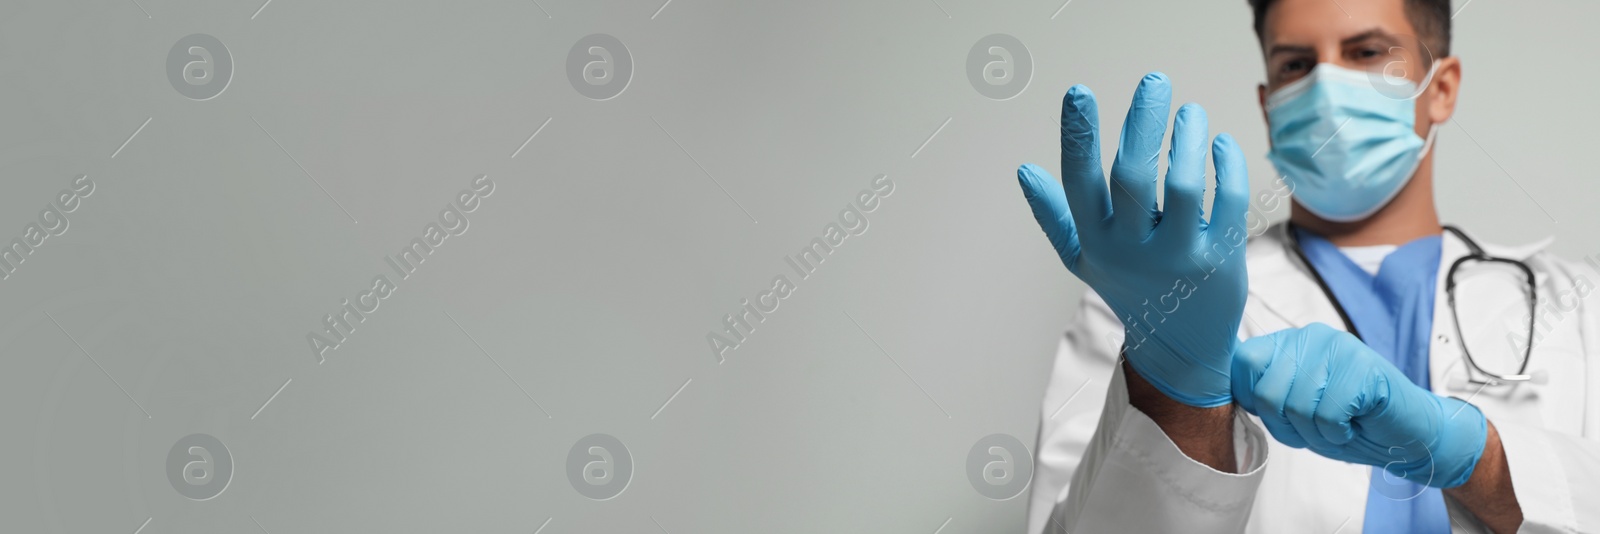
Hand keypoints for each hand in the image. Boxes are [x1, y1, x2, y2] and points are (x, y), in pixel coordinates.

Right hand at [1018, 73, 1250, 407]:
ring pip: (1186, 187)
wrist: (1180, 348)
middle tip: (1155, 83)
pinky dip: (1227, 164)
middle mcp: (1135, 251)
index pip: (1080, 182)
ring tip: (1190, 112)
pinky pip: (1229, 201)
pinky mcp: (1222, 260)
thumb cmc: (1130, 290)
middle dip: (1142, 122)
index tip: (1079, 92)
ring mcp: (1181, 257)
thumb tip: (1025, 171)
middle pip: (1133, 177)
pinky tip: (1220, 144)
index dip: (1078, 136)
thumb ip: (1054, 215)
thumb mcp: (1083, 258)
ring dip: (1189, 139)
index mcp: (1097, 242)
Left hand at [1231, 323, 1488, 487]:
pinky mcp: (1363, 365)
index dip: (1256, 401)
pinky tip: (1354, 422)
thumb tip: (1221, 390)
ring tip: (1339, 423)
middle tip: (1318, 425)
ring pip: (1297, 406)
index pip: (1242, 364)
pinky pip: (1328, 413)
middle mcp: (1309, 336)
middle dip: (1290, 425)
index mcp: (1287, 343)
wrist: (1406, 434)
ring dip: (1316, 431)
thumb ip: (1262, 394)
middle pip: (1267, 393)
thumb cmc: (1346, 423)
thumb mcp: (1292, 410)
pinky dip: (1339, 431)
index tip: (1285, 415)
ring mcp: (1337, 346)